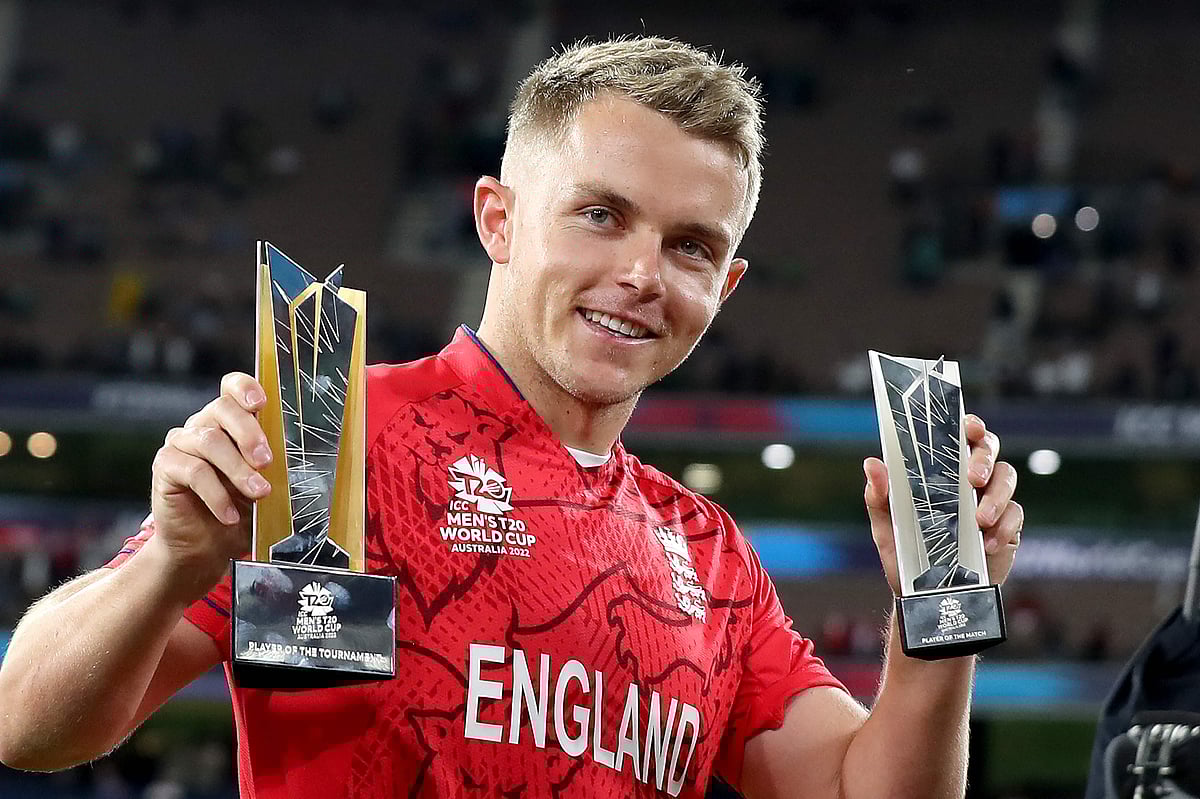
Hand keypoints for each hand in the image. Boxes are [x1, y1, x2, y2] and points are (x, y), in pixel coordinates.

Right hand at [148, 372, 272, 597]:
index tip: (261, 404)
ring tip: (260, 493)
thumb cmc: (241, 508)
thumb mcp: (263, 480)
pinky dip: (216, 494)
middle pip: (221, 409)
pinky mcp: (166, 466)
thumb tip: (298, 454)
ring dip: (238, 470)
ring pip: (209, 442)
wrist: (208, 545)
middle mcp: (203, 425)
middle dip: (249, 433)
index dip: (245, 388)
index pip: (232, 387)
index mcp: (230, 420)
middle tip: (268, 462)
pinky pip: (192, 471)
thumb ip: (272, 461)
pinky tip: (230, 515)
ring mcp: (181, 443)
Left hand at [863, 414, 1022, 593]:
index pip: (960, 436)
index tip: (969, 426)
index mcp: (942, 471)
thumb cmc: (905, 551)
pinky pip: (1016, 517)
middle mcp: (970, 480)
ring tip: (979, 520)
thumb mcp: (886, 525)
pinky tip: (987, 543)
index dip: (969, 425)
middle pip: (990, 450)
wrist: (925, 594)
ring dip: (997, 497)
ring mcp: (992, 502)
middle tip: (973, 479)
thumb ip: (878, 496)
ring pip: (1008, 480)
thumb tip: (871, 464)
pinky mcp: (1007, 528)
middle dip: (984, 459)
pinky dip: (1005, 528)